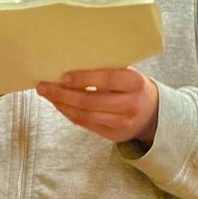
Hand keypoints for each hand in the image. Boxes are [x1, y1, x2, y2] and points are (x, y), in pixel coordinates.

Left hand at [36, 67, 158, 144]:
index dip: (83, 78)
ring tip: (47, 94)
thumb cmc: (132, 87)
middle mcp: (130, 104)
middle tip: (43, 86)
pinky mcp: (114, 135)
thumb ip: (107, 70)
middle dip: (63, 94)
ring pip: (85, 115)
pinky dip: (69, 114)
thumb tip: (70, 63)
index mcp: (135, 83)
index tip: (63, 76)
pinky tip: (59, 104)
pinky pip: (85, 124)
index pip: (106, 79)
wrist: (153, 112)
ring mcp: (122, 123)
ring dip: (62, 105)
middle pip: (90, 101)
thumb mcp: (127, 74)